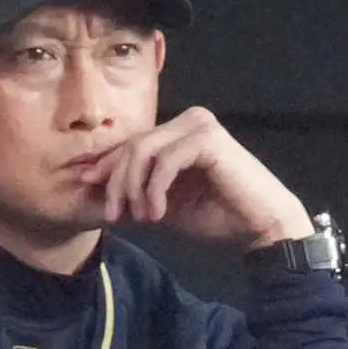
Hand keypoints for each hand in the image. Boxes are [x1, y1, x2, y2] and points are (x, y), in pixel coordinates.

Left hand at [80, 106, 312, 246]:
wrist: (260, 227)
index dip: (106, 165)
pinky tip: (157, 214)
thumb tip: (96, 185)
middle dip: (116, 183)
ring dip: (133, 188)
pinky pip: (164, 162)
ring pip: (143, 151)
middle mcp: (188, 121)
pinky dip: (154, 190)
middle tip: (116, 216)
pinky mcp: (208, 139)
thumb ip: (138, 190)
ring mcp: (198, 125)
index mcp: (178, 132)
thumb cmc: (218, 215)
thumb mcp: (165, 203)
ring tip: (141, 217)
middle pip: (132, 146)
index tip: (87, 187)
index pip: (131, 143)